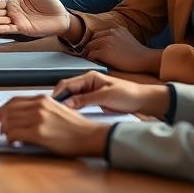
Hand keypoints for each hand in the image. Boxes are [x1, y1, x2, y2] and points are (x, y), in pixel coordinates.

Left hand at [0, 96, 108, 156]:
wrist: (90, 136)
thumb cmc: (76, 127)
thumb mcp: (57, 109)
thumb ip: (40, 109)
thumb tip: (22, 118)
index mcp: (43, 99)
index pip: (14, 100)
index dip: (2, 109)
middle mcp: (39, 106)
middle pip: (9, 110)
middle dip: (0, 120)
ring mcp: (38, 119)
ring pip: (9, 122)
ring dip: (5, 131)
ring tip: (8, 138)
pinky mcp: (39, 133)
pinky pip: (15, 134)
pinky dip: (11, 139)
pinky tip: (14, 143)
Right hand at [50, 71, 170, 116]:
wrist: (143, 100)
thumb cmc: (128, 95)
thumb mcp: (105, 97)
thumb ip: (85, 100)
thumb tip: (67, 103)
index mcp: (89, 77)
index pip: (67, 84)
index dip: (57, 94)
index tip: (51, 104)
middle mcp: (87, 82)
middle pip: (67, 89)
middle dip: (58, 99)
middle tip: (51, 111)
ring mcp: (90, 91)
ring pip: (71, 96)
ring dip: (64, 104)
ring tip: (58, 114)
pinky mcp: (93, 99)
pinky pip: (78, 102)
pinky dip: (72, 107)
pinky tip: (69, 115)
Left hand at [81, 27, 161, 73]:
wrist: (145, 60)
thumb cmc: (138, 54)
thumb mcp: (127, 39)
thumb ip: (117, 38)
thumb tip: (106, 45)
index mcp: (115, 29)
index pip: (98, 34)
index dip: (95, 42)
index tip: (93, 49)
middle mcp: (110, 33)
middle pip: (92, 40)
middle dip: (89, 47)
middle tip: (87, 55)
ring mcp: (106, 42)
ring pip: (89, 47)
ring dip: (88, 54)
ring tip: (88, 60)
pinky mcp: (104, 52)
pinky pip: (91, 55)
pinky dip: (90, 60)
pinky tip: (94, 63)